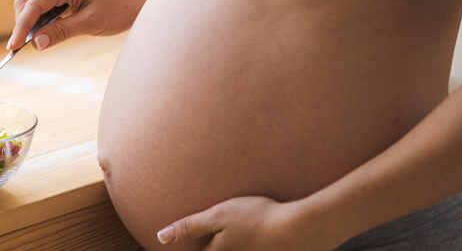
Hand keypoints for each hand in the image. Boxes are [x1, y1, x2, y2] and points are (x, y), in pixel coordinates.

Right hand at [6, 0, 156, 50]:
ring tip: (38, 42)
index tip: (14, 47)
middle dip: (23, 24)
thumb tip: (36, 44)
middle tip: (26, 47)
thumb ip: (61, 32)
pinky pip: (47, 8)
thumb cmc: (120, 8)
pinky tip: (48, 34)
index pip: (32, 4)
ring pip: (35, 5)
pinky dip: (43, 22)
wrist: (140, 2)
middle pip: (27, 2)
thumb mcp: (90, 23)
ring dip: (32, 24)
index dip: (21, 26)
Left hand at [158, 196, 334, 250]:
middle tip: (201, 241)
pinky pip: (248, 250)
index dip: (183, 249)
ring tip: (227, 237)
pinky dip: (244, 247)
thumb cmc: (257, 218)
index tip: (174, 246)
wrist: (300, 228)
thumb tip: (161, 237)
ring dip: (223, 245)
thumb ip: (190, 227)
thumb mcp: (218, 216)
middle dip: (203, 248)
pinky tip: (246, 239)